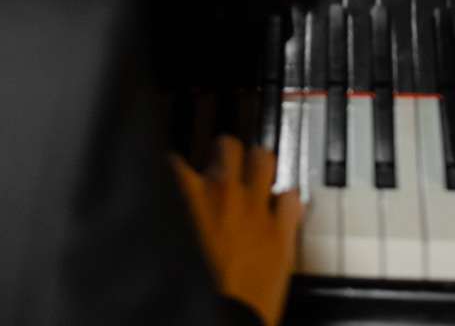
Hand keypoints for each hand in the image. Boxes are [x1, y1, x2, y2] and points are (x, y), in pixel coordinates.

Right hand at [173, 136, 301, 325]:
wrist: (220, 322)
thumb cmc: (192, 291)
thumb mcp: (168, 248)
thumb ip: (168, 220)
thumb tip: (163, 213)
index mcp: (188, 197)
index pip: (176, 162)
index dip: (177, 169)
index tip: (179, 174)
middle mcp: (223, 193)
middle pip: (228, 146)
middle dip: (226, 153)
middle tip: (225, 164)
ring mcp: (255, 209)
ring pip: (264, 160)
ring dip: (260, 165)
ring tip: (258, 172)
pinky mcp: (281, 232)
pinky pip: (291, 198)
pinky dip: (287, 201)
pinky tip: (283, 208)